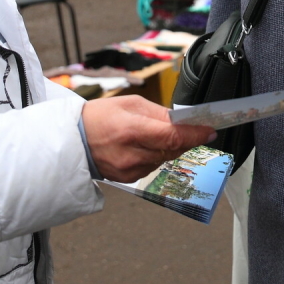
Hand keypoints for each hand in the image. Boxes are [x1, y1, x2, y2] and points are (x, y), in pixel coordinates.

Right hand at [81, 95, 216, 182]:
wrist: (73, 139)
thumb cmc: (98, 117)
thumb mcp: (130, 104)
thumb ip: (159, 114)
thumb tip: (184, 121)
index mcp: (131, 130)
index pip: (173, 136)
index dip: (195, 134)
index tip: (210, 131)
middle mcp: (131, 154)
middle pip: (173, 149)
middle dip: (187, 139)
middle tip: (195, 129)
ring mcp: (129, 170)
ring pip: (165, 159)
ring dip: (170, 147)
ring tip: (161, 134)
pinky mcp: (127, 179)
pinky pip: (153, 166)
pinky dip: (156, 155)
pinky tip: (146, 146)